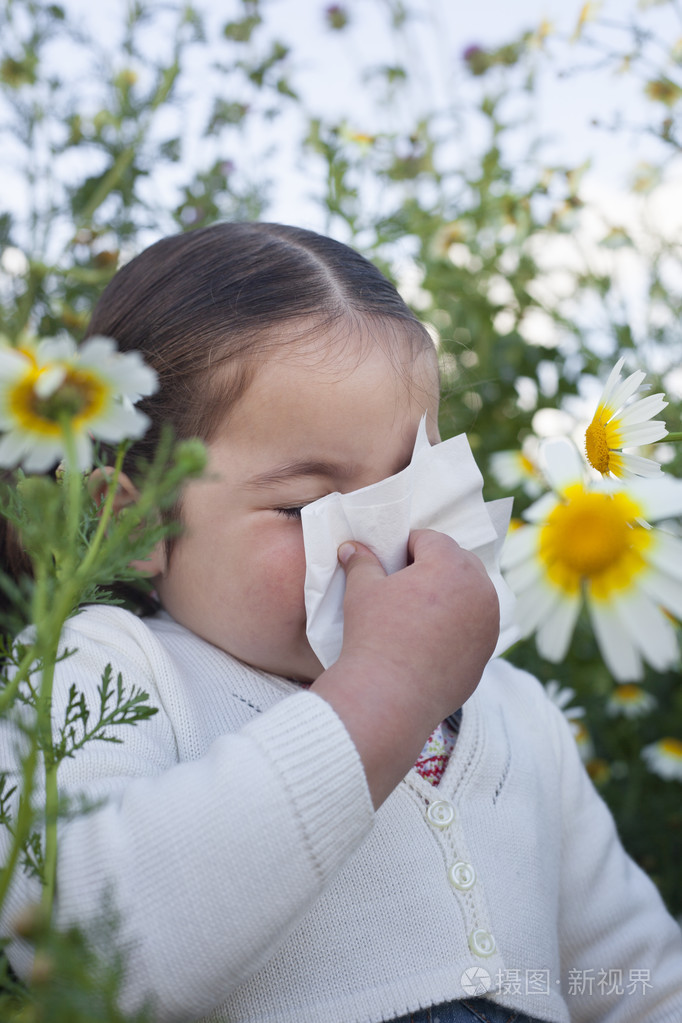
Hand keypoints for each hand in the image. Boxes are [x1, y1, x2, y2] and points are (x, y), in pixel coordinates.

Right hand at [311, 529, 498, 807]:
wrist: (389, 696)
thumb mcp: (362, 591)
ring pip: (473, 593)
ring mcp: (489, 623)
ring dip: (452, 593)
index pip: (430, 540)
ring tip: (422, 609)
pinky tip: (434, 636)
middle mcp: (479, 589)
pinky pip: (476, 625)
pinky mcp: (487, 652)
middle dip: (434, 565)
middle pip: (459, 561)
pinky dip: (460, 623)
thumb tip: (351, 547)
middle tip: (406, 583)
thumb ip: (361, 562)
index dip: (406, 547)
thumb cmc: (374, 636)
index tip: (391, 562)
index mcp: (450, 565)